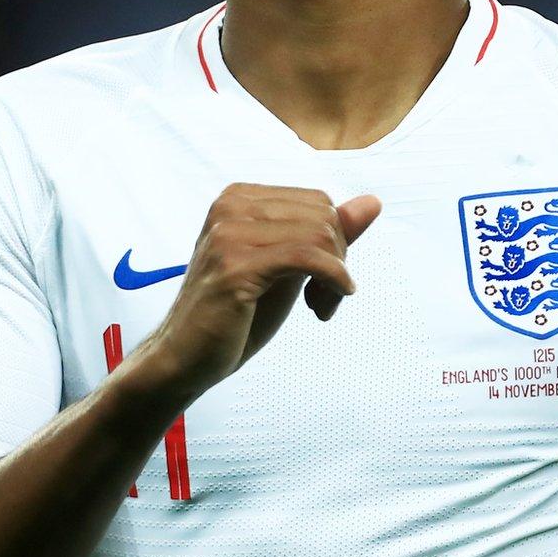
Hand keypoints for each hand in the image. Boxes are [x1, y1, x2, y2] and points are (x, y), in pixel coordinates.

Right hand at [136, 184, 381, 401]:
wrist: (184, 359)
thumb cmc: (235, 314)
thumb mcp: (288, 267)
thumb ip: (327, 233)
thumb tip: (374, 202)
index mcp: (238, 197)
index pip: (318, 202)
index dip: (334, 242)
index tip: (323, 280)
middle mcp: (230, 206)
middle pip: (323, 216)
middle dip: (337, 258)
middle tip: (323, 298)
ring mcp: (229, 234)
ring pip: (320, 236)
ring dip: (334, 277)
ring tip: (319, 305)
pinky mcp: (235, 266)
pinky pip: (309, 258)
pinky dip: (332, 280)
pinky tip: (326, 305)